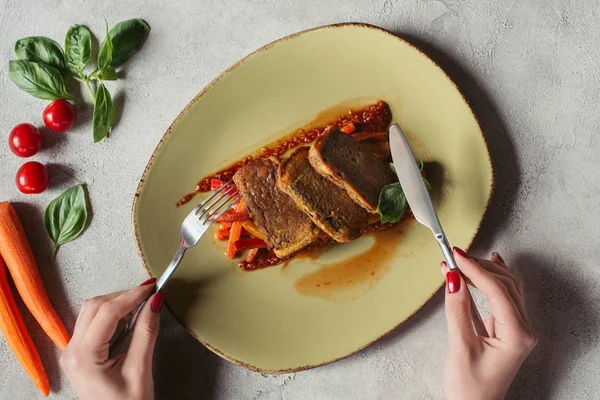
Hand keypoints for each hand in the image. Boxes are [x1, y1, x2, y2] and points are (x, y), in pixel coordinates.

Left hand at [61, 279, 164, 399]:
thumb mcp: (140, 370)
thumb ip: (146, 333)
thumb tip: (155, 302)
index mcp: (84, 357)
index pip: (108, 312)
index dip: (132, 295)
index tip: (153, 287)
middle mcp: (72, 352)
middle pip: (95, 306)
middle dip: (123, 296)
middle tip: (150, 294)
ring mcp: (72, 352)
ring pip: (91, 311)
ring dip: (117, 303)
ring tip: (142, 305)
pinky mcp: (79, 354)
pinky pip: (92, 323)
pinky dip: (111, 314)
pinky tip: (129, 318)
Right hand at [442, 249, 536, 399]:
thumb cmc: (470, 389)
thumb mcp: (460, 347)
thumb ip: (457, 310)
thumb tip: (452, 279)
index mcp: (517, 335)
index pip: (497, 290)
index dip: (475, 269)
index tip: (455, 256)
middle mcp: (523, 330)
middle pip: (506, 284)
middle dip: (479, 266)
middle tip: (454, 256)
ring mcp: (517, 330)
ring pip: (506, 288)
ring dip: (484, 272)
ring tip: (461, 261)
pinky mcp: (507, 330)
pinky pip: (501, 298)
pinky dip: (488, 282)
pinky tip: (481, 271)